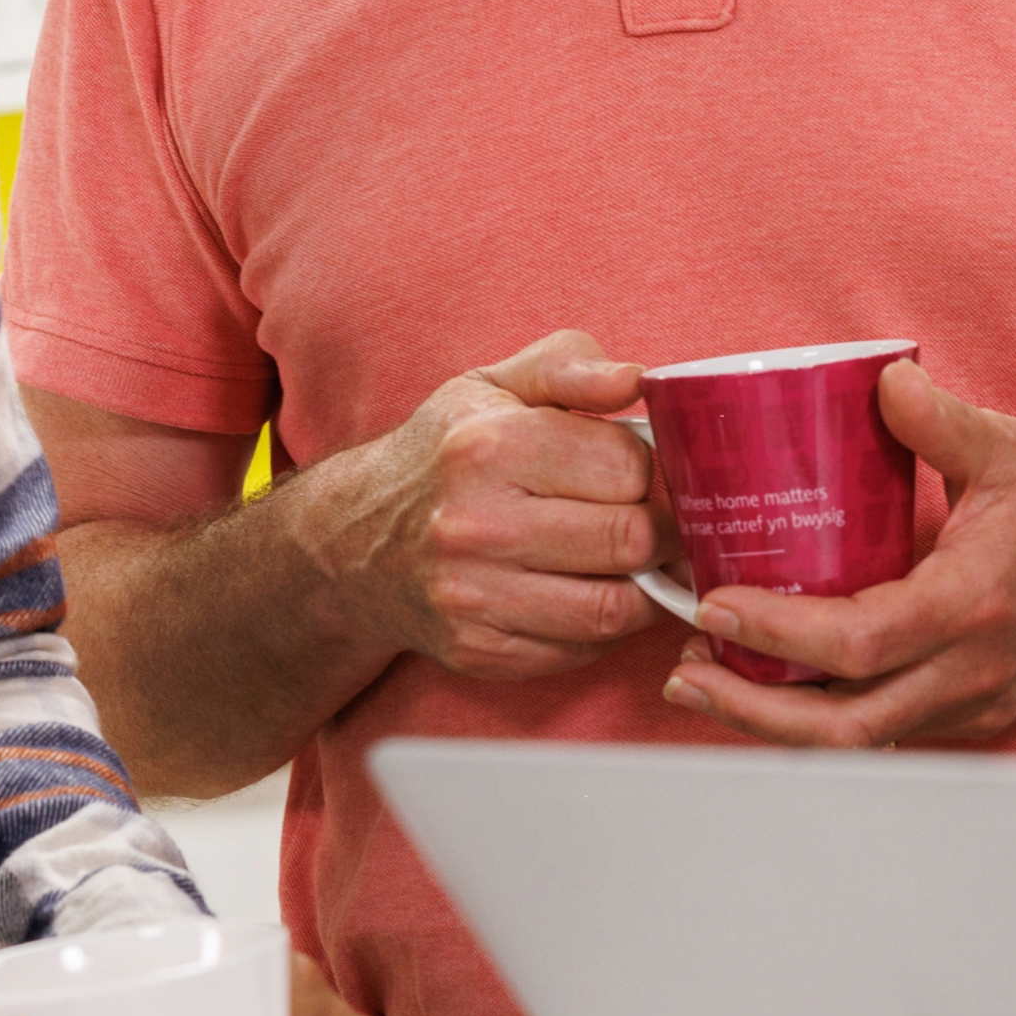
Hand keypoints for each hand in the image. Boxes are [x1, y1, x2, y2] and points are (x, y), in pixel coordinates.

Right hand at [302, 332, 657, 678]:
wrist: (353, 543)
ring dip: (644, 586)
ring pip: (613, 608)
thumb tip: (635, 379)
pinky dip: (604, 627)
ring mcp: (474, 596)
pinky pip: (579, 650)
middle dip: (662, 531)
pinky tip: (592, 592)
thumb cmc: (443, 453)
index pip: (627, 466)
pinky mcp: (478, 649)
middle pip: (629, 539)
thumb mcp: (494, 386)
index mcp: (489, 446)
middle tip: (661, 521)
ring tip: (639, 561)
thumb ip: (570, 365)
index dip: (654, 469)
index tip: (647, 472)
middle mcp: (477, 525)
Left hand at [655, 360, 1015, 748]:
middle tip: (684, 674)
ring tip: (710, 682)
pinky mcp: (976, 708)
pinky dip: (824, 716)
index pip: (855, 645)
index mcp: (971, 605)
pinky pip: (887, 730)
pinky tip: (777, 685)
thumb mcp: (1009, 447)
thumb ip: (936, 417)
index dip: (775, 635)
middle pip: (843, 727)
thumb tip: (874, 377)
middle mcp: (971, 670)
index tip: (715, 608)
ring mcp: (974, 700)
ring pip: (861, 741)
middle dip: (751, 710)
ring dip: (779, 722)